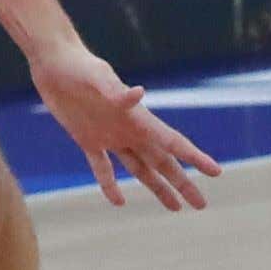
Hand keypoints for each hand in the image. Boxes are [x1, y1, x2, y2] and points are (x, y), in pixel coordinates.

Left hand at [30, 39, 218, 210]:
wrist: (54, 62)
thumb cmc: (79, 65)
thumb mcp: (97, 77)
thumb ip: (116, 90)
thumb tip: (139, 93)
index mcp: (137, 117)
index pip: (173, 142)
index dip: (194, 157)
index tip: (216, 172)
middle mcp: (128, 130)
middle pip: (162, 162)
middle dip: (183, 183)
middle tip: (201, 205)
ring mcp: (109, 136)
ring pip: (140, 168)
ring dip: (157, 187)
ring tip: (175, 207)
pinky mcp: (86, 139)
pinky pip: (102, 167)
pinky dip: (110, 184)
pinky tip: (119, 201)